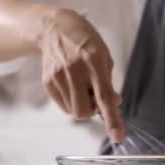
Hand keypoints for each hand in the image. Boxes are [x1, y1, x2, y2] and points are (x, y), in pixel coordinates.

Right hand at [40, 8, 123, 142]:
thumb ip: (109, 82)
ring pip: (73, 111)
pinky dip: (70, 100)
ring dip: (81, 105)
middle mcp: (74, 69)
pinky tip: (70, 84)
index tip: (117, 136)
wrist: (54, 28)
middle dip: (91, 111)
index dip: (112, 119)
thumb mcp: (104, 56)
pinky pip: (63, 105)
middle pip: (83, 112)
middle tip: (93, 96)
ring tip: (81, 85)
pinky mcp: (47, 81)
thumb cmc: (85, 42)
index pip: (104, 96)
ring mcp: (58, 76)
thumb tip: (114, 105)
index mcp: (93, 61)